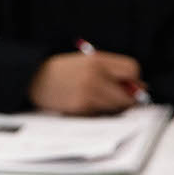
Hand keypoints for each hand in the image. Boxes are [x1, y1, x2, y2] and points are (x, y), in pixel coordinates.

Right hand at [29, 52, 145, 115]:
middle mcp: (95, 76)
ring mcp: (88, 94)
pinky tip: (85, 104)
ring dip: (113, 106)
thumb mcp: (86, 60)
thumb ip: (111, 69)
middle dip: (126, 97)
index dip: (134, 79)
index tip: (129, 83)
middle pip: (128, 94)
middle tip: (117, 96)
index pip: (132, 69)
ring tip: (97, 98)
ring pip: (116, 107)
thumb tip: (140, 86)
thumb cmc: (61, 70)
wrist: (33, 78)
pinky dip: (98, 111)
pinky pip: (101, 114)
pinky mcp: (81, 108)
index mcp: (97, 60)